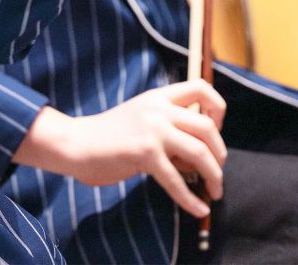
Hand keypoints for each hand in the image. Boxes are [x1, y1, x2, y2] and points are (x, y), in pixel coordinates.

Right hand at [13, 80, 226, 217]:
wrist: (77, 142)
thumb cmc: (110, 135)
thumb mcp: (142, 118)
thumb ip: (168, 126)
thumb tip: (201, 154)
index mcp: (159, 96)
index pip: (201, 87)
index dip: (218, 109)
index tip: (216, 130)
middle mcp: (158, 108)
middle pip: (207, 127)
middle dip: (220, 154)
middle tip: (217, 172)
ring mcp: (152, 129)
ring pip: (199, 152)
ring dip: (214, 176)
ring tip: (214, 191)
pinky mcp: (145, 153)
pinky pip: (177, 180)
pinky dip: (191, 199)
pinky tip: (198, 209)